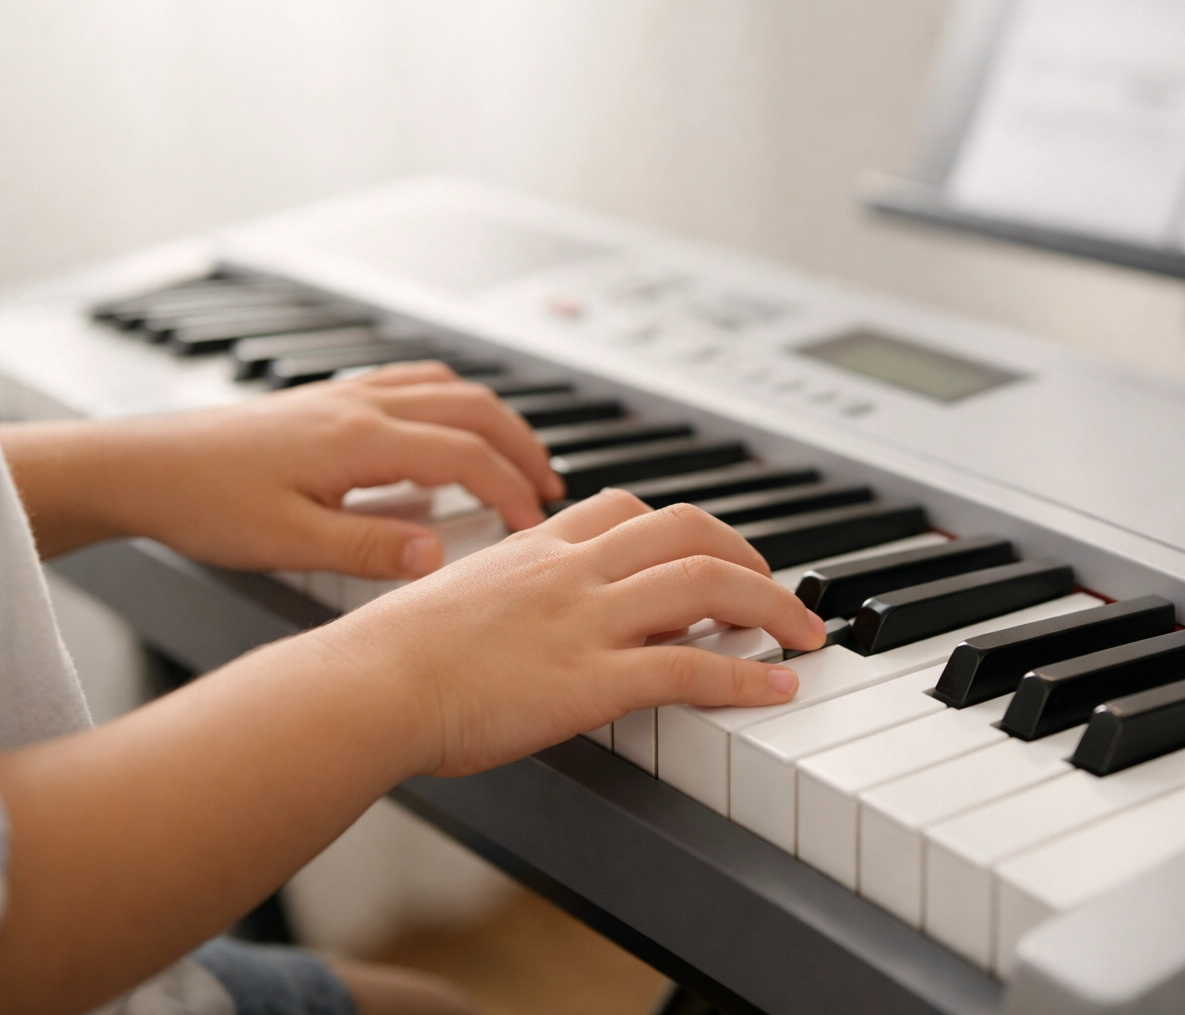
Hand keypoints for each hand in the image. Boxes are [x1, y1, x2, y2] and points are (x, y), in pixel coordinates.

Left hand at [0, 363, 562, 576]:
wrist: (140, 467)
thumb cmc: (203, 503)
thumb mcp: (288, 543)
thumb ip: (371, 548)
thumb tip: (439, 556)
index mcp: (358, 440)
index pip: (466, 458)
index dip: (512, 492)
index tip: (535, 526)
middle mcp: (360, 406)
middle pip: (475, 409)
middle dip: (523, 447)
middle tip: (550, 489)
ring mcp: (345, 395)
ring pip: (449, 389)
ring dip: (496, 420)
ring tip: (518, 459)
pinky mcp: (329, 398)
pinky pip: (413, 382)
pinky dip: (453, 402)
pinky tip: (450, 429)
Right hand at [317, 489, 826, 776]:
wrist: (366, 686)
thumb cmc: (392, 656)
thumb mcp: (456, 599)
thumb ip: (505, 594)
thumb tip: (527, 617)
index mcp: (537, 545)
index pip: (628, 509)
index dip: (681, 528)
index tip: (705, 554)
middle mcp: (572, 568)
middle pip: (688, 530)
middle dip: (748, 555)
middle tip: (775, 589)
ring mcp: (587, 620)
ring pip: (706, 584)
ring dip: (771, 606)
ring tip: (804, 633)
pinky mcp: (592, 679)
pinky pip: (691, 666)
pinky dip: (747, 675)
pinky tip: (778, 688)